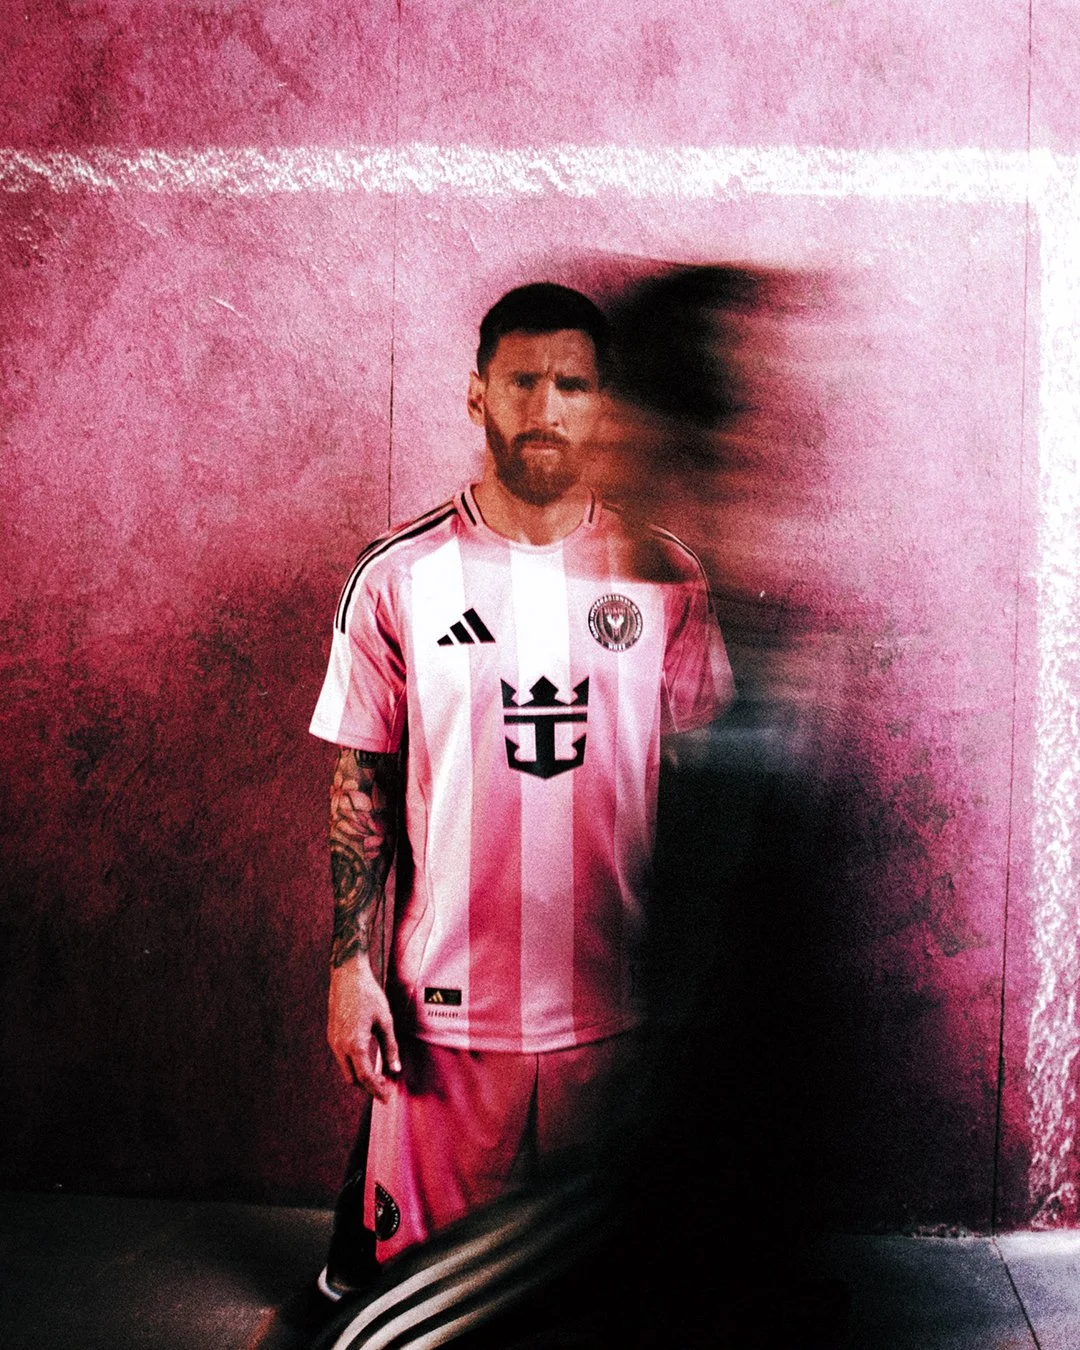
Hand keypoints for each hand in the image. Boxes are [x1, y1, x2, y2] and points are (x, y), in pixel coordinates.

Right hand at [328, 958, 401, 1102]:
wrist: (347, 975)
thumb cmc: (369, 995)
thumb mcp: (385, 1020)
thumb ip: (390, 1047)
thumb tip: (395, 1070)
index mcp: (354, 1044)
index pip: (365, 1077)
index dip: (377, 1090)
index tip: (386, 1098)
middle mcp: (340, 1045)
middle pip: (352, 1078)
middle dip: (368, 1086)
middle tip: (385, 1087)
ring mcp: (333, 1040)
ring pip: (346, 1069)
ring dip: (360, 1075)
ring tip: (379, 1074)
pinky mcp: (332, 1034)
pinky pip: (342, 1058)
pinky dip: (354, 1064)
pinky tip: (367, 1059)